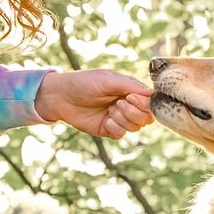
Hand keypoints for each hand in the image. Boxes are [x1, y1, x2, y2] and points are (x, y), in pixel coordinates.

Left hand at [37, 69, 153, 137]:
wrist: (61, 97)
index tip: (130, 97)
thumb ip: (131, 85)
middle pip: (146, 117)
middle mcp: (127, 104)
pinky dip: (115, 128)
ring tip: (109, 110)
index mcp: (130, 90)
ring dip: (123, 119)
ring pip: (136, 127)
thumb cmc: (84, 82)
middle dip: (134, 112)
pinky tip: (105, 120)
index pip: (150, 102)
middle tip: (117, 104)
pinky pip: (121, 134)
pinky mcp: (109, 129)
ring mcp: (119, 118)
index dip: (144, 104)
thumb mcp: (108, 79)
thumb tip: (152, 93)